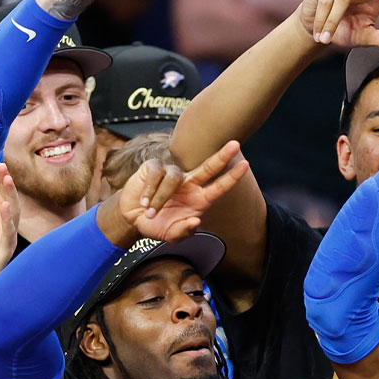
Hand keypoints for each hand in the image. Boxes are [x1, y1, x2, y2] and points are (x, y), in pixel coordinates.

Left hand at [0, 164, 20, 306]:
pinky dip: (8, 220)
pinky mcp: (3, 252)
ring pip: (12, 214)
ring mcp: (4, 238)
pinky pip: (7, 233)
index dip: (0, 180)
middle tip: (3, 168)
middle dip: (6, 184)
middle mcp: (2, 225)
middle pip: (8, 199)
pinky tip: (6, 207)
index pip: (0, 194)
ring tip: (7, 181)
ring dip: (11, 197)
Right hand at [105, 141, 248, 244]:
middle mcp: (190, 184)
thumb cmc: (157, 224)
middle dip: (222, 155)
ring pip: (173, 177)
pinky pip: (156, 174)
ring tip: (151, 212)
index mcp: (199, 199)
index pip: (219, 186)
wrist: (132, 218)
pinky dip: (149, 191)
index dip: (232, 176)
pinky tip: (144, 202)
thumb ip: (183, 232)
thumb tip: (195, 223)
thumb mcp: (171, 235)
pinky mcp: (154, 168)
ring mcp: (173, 174)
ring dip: (160, 198)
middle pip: (209, 167)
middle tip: (235, 144)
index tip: (246, 165)